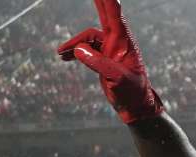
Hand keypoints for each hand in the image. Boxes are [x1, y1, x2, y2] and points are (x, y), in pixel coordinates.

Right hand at [58, 0, 163, 123]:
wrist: (135, 106)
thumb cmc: (131, 91)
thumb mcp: (116, 78)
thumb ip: (98, 63)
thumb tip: (78, 49)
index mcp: (123, 41)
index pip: (114, 13)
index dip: (108, 0)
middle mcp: (118, 41)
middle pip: (105, 13)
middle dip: (98, 0)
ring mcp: (111, 48)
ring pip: (88, 38)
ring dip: (73, 43)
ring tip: (60, 53)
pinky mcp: (104, 57)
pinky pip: (86, 48)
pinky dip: (75, 51)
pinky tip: (64, 57)